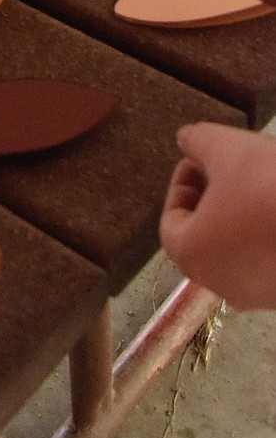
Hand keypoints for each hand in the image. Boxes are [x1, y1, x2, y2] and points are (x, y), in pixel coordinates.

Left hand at [160, 123, 275, 307]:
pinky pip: (271, 261)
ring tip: (261, 182)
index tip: (203, 159)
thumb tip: (187, 140)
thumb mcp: (226, 148)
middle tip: (231, 167)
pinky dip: (270, 234)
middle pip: (206, 237)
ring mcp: (261, 297)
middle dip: (214, 197)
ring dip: (244, 214)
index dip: (183, 182)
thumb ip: (197, 141)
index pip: (172, 220)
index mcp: (193, 256)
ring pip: (240, 250)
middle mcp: (222, 286)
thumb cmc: (270, 189)